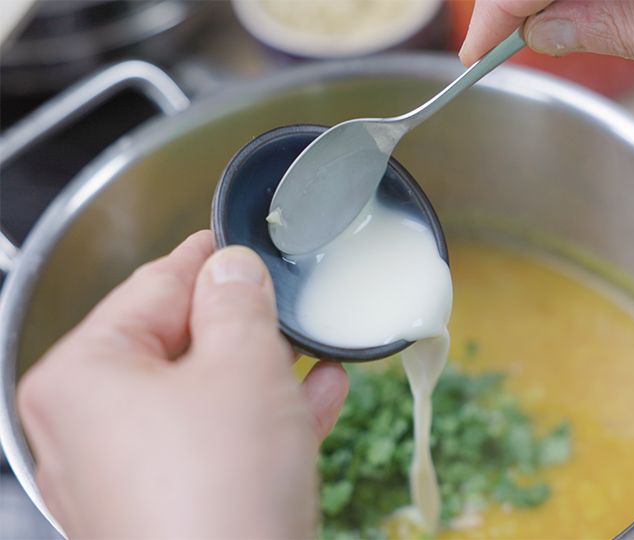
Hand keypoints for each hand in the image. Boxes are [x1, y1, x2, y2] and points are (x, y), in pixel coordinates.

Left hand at [17, 230, 347, 537]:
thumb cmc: (219, 489)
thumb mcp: (243, 364)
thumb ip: (239, 301)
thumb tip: (233, 268)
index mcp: (83, 374)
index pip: (152, 286)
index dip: (210, 259)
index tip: (244, 242)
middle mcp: (87, 425)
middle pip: (175, 345)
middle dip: (244, 327)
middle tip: (289, 305)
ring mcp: (123, 474)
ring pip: (200, 398)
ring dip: (263, 373)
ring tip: (314, 351)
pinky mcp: (163, 508)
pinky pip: (212, 444)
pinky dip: (259, 420)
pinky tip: (317, 399)